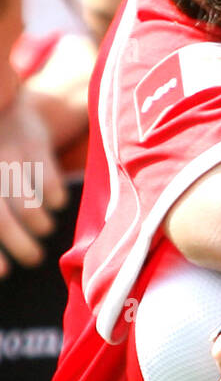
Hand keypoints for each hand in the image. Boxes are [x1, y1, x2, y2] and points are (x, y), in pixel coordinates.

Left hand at [0, 90, 67, 274]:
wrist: (7, 106)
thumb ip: (2, 218)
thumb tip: (4, 267)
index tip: (6, 273)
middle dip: (20, 245)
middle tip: (33, 258)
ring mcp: (6, 154)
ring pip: (29, 207)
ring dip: (40, 223)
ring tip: (42, 226)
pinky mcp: (34, 144)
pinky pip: (51, 187)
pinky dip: (55, 200)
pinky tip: (51, 199)